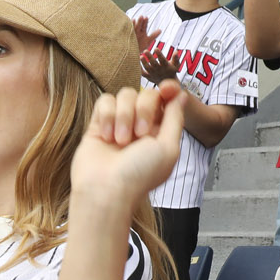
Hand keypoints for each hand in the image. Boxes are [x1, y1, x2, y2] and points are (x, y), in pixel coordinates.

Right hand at [69, 84, 185, 219]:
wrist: (105, 190)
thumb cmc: (139, 175)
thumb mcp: (168, 148)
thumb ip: (175, 118)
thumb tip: (182, 95)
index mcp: (160, 132)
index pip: (166, 100)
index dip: (169, 90)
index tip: (167, 88)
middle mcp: (140, 126)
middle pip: (146, 93)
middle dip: (144, 110)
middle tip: (140, 135)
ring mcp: (118, 124)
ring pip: (125, 95)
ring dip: (124, 116)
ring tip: (120, 142)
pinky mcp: (98, 124)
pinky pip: (105, 100)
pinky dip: (107, 115)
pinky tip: (106, 137)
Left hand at [135, 19, 177, 83]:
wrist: (167, 83)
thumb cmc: (172, 70)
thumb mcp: (176, 65)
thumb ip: (176, 58)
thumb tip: (176, 51)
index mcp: (166, 66)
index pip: (162, 60)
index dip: (159, 54)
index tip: (156, 48)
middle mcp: (159, 70)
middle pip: (153, 63)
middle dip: (149, 57)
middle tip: (145, 50)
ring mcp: (153, 74)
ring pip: (147, 68)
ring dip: (143, 62)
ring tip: (140, 56)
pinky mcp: (148, 77)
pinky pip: (143, 73)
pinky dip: (139, 69)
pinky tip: (136, 63)